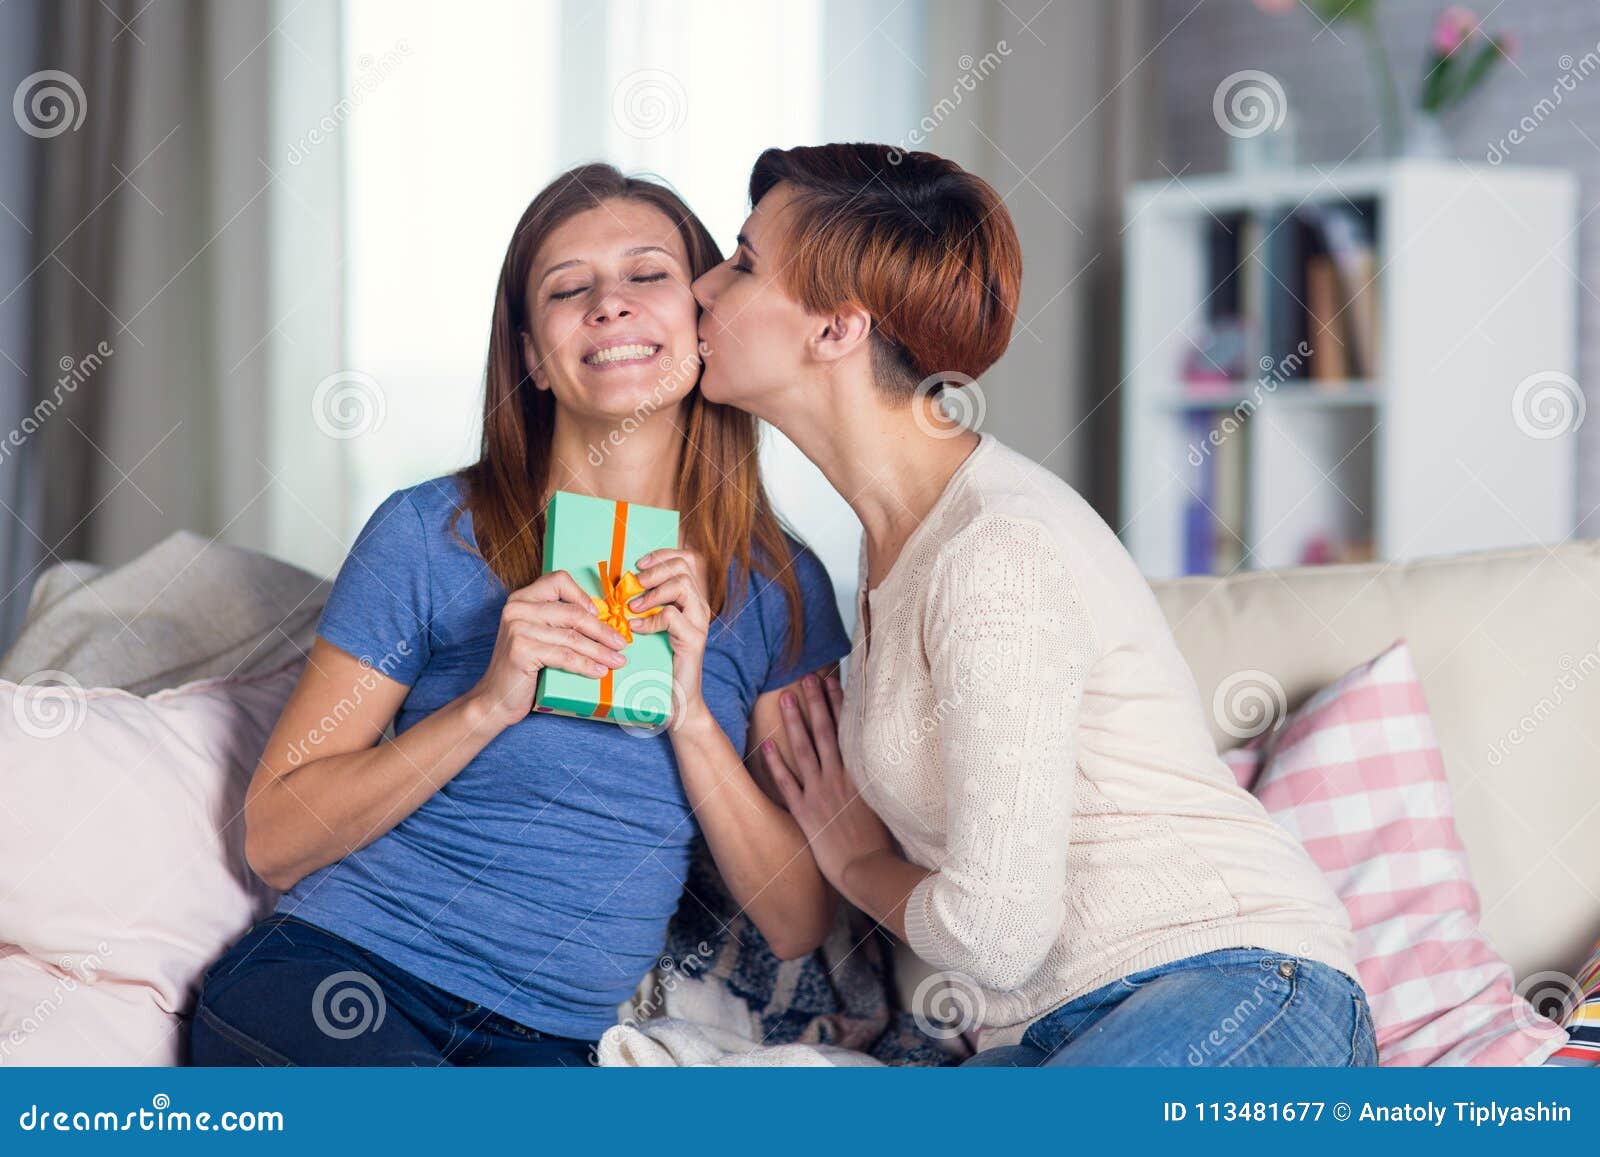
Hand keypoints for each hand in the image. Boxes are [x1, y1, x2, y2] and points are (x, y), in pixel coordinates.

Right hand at [470, 569, 627, 729]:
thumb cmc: (523, 668)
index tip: (600, 614)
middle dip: (602, 630)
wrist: (496, 698)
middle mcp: (517, 608)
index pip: (558, 580)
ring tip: (617, 661)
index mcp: (522, 598)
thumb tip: (603, 620)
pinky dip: (586, 665)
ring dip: (600, 651)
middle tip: (621, 643)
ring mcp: (518, 628)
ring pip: (572, 638)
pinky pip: (565, 656)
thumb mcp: (538, 636)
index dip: (583, 595)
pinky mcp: (522, 650)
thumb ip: (559, 622)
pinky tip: (598, 671)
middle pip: (573, 613)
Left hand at [626, 547, 710, 720]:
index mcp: (691, 599)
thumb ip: (647, 603)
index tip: (639, 564)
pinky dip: (649, 619)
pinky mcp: (693, 639)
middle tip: (634, 583)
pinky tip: (636, 628)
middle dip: (654, 570)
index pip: (687, 559)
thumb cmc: (660, 661)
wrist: (678, 698)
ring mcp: (698, 622)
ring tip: (633, 606)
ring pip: (681, 585)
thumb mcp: (653, 626)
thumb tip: (622, 583)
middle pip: (684, 566)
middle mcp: (699, 606)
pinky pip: (671, 616)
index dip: (662, 555)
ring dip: (652, 592)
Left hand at [763, 673, 893, 887]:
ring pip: (804, 750)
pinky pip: (786, 783)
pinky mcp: (805, 812)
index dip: (838, 705)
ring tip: (784, 697)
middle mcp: (838, 778)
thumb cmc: (881, 843)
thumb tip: (878, 760)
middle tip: (805, 678)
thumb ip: (876, 781)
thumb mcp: (886, 804)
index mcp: (860, 774)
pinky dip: (776, 763)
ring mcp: (819, 793)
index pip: (847, 731)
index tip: (832, 681)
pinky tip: (766, 744)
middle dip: (815, 703)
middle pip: (824, 732)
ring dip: (794, 722)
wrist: (867, 869)